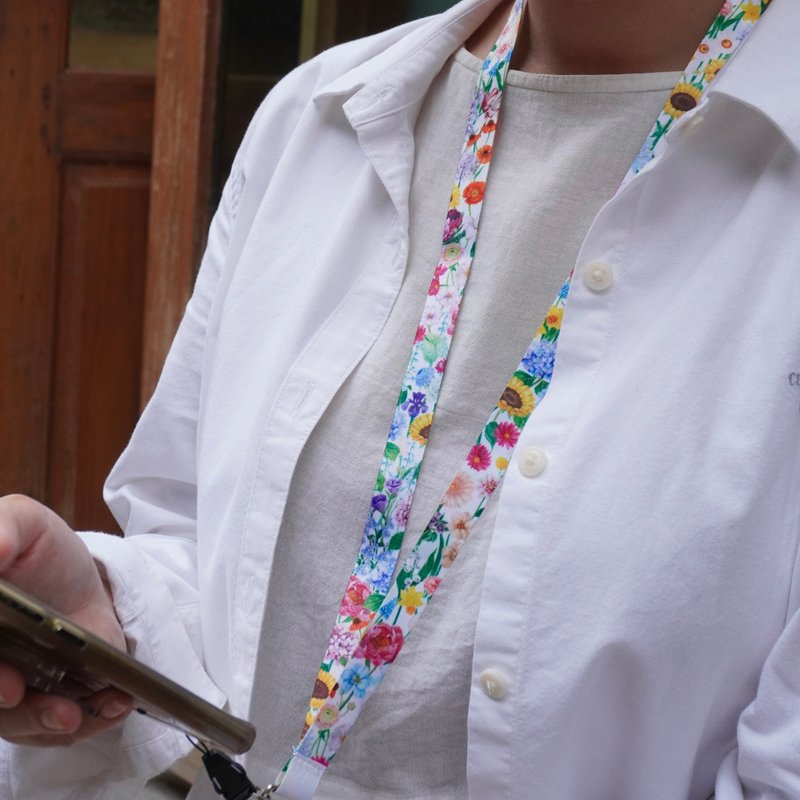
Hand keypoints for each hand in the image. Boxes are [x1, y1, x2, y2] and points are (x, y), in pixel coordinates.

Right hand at [0, 494, 132, 745]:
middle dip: (3, 700)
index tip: (4, 676)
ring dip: (40, 721)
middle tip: (18, 691)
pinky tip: (109, 706)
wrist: (83, 581)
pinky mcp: (41, 703)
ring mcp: (6, 685)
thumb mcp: (25, 523)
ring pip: (9, 720)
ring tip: (74, 714)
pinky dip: (77, 724)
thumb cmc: (44, 550)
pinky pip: (48, 728)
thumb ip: (5, 529)